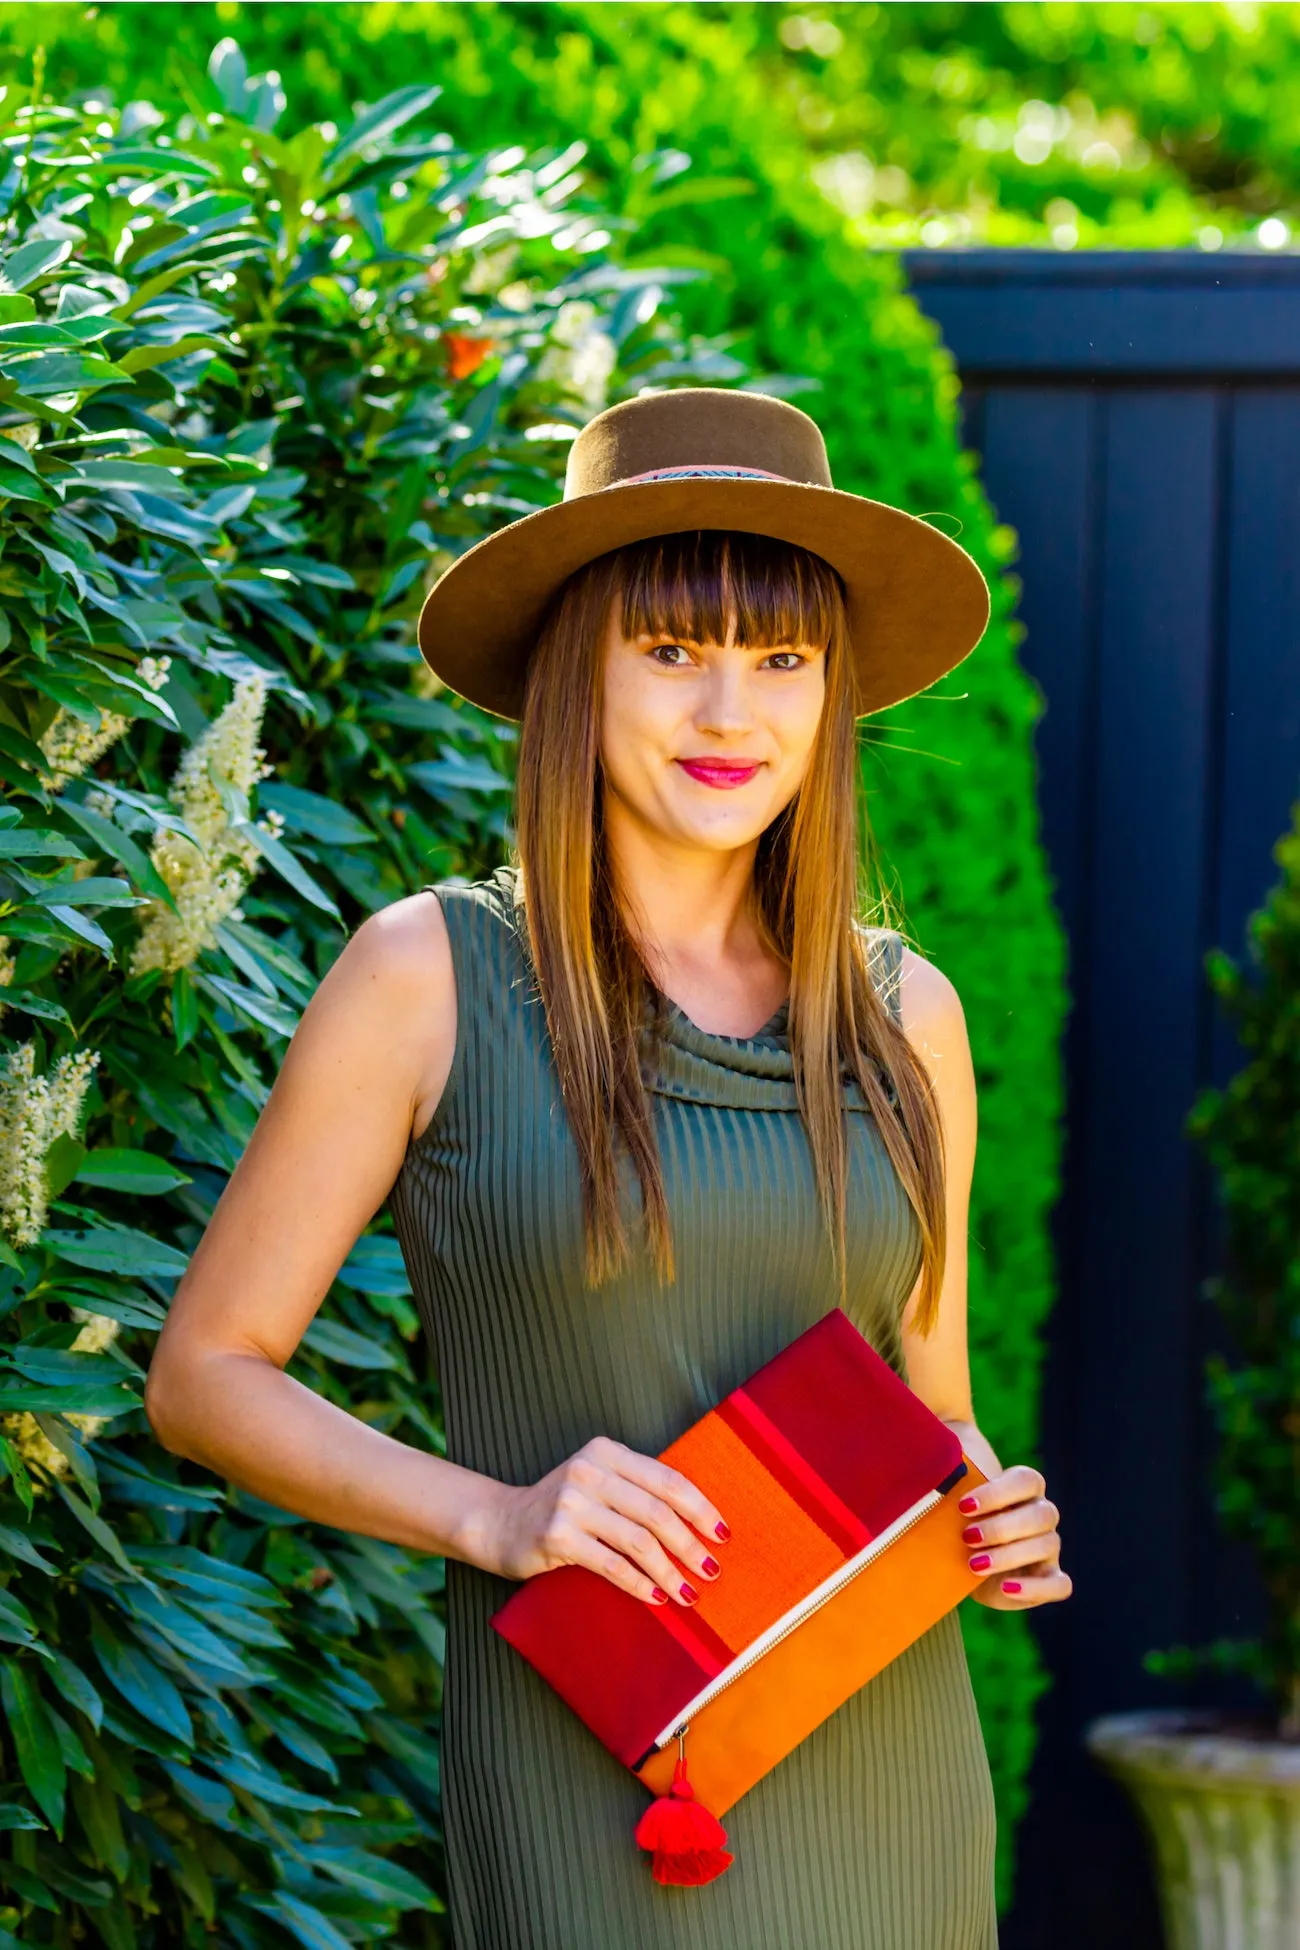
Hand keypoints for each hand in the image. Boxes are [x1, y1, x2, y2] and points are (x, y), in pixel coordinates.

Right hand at [479, 1435, 729, 1607]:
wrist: (500, 1522)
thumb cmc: (561, 1507)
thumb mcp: (597, 1483)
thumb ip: (636, 1490)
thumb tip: (697, 1522)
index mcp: (606, 1452)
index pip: (666, 1479)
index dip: (699, 1508)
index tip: (721, 1533)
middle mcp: (589, 1471)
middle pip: (657, 1512)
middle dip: (690, 1545)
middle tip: (710, 1570)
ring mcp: (571, 1503)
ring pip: (638, 1541)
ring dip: (670, 1571)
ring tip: (689, 1592)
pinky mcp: (557, 1536)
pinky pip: (611, 1565)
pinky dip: (639, 1583)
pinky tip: (656, 1597)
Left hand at [958, 1464, 1072, 1610]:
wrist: (959, 1554)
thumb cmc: (955, 1512)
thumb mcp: (949, 1489)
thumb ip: (947, 1460)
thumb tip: (932, 1431)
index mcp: (1024, 1487)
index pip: (1027, 1480)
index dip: (999, 1492)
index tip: (963, 1506)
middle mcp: (1041, 1514)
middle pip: (1040, 1514)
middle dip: (1002, 1527)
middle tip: (967, 1536)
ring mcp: (1048, 1546)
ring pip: (1046, 1545)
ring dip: (1010, 1555)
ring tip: (974, 1564)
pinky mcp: (1047, 1578)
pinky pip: (1059, 1585)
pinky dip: (1036, 1588)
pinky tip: (1005, 1588)